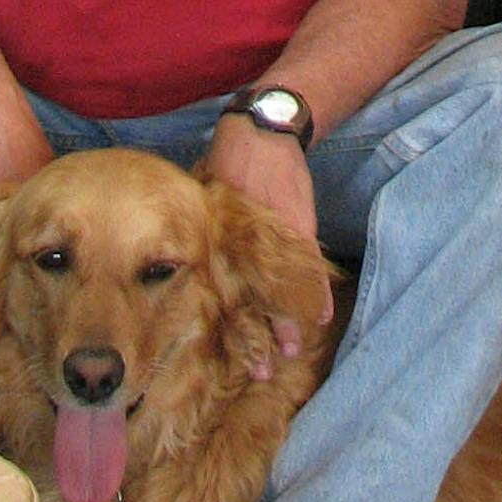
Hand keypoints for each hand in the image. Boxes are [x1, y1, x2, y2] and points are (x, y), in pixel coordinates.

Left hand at [205, 114, 332, 345]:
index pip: (230, 298)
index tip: (239, 361)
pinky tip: (319, 316)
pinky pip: (308, 265)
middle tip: (261, 372)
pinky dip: (315, 292)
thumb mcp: (209, 197)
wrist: (263, 129)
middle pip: (254, 302)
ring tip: (290, 352)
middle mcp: (249, 246)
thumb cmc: (231, 163)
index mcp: (225, 243)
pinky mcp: (299, 223)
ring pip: (281, 290)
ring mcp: (277, 237)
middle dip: (259, 338)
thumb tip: (182, 259)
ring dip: (287, 323)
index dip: (235, 331)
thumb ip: (201, 231)